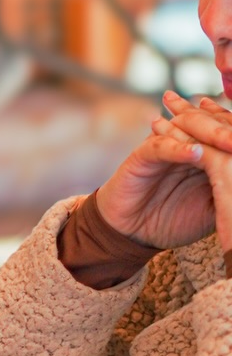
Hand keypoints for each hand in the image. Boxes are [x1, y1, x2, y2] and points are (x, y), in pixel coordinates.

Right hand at [90, 90, 231, 251]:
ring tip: (228, 141)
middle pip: (208, 124)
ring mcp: (163, 146)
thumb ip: (229, 190)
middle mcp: (184, 143)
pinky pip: (160, 147)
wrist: (134, 231)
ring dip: (208, 133)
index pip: (224, 132)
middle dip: (227, 130)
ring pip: (185, 128)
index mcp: (204, 151)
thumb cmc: (175, 219)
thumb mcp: (213, 208)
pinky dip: (177, 149)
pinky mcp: (141, 155)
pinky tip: (194, 152)